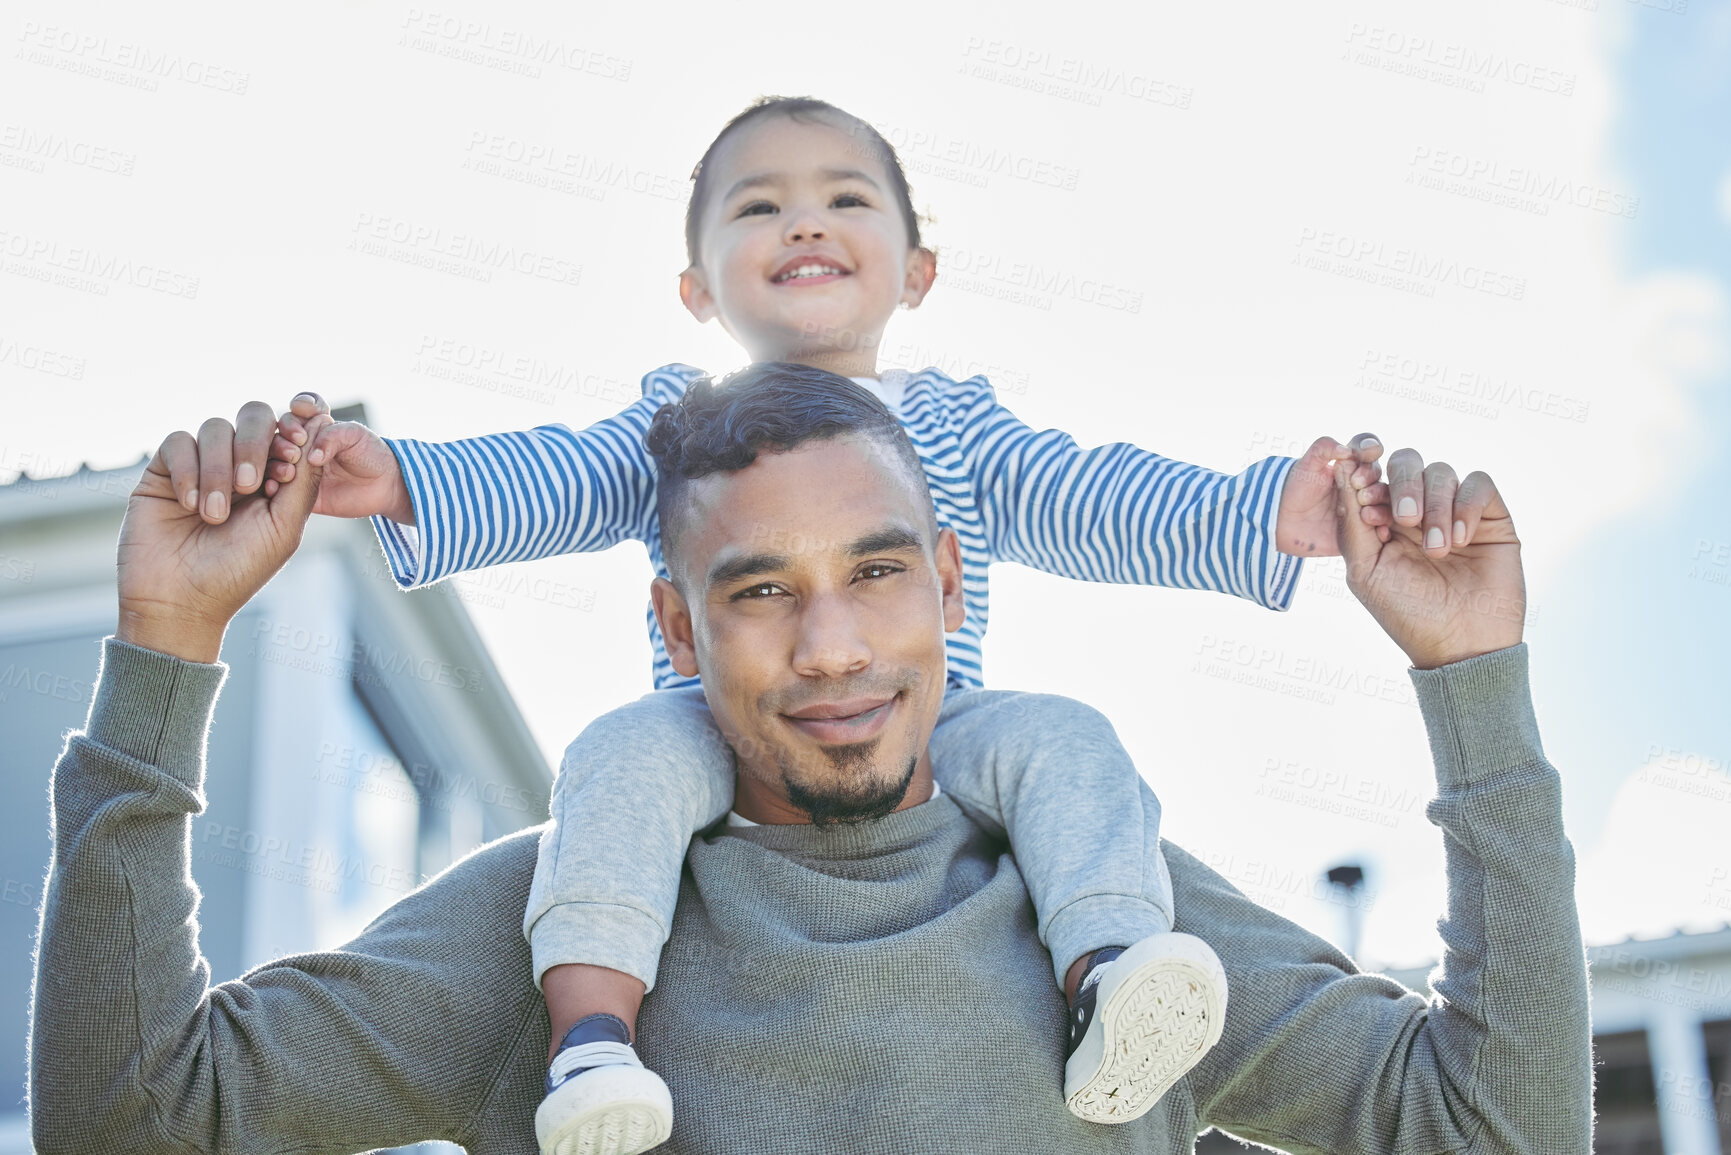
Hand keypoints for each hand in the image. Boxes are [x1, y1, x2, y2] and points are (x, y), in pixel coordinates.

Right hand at [118, 406, 331, 662]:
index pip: (288, 432)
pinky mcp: (163, 471)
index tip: (291, 457)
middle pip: (253, 416)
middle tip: (253, 485)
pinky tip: (189, 505)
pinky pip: (178, 442)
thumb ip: (303, 480)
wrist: (180, 602)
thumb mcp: (284, 528)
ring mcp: (201, 465)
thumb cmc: (239, 570)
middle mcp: (239, 465)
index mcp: (275, 477)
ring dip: (219, 469)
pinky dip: (188, 470)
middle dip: (257, 443)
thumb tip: (317, 430)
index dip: (292, 434)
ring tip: (215, 515)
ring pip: (215, 428)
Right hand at [268, 392, 413, 523]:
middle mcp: (301, 443)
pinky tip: (276, 485)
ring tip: (290, 467)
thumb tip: (311, 457)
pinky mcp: (296, 490)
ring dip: (275, 460)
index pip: (299, 407)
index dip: (299, 406)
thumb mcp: (355, 436)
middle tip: (298, 446)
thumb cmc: (371, 454)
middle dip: (285, 436)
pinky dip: (272, 485)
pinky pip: (276, 488)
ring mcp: (296, 466)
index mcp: (316, 424)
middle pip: (279, 432)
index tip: (305, 410)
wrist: (383, 486)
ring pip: (272, 459)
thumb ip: (332, 437)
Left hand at [1275, 435, 1391, 555]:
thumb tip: (1347, 449)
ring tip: (1365, 505)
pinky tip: (1378, 528)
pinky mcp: (1365, 528)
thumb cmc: (1295, 489)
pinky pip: (1381, 526)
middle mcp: (1362, 483)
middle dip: (1371, 476)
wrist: (1283, 522)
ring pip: (1385, 499)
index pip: (1369, 449)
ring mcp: (1365, 506)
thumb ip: (1324, 448)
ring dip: (1381, 500)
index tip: (1365, 453)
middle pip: (1379, 474)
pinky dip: (1383, 525)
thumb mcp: (1306, 463)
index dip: (1371, 448)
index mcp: (1350, 464)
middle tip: (1357, 484)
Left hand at [1335, 448, 1523, 668]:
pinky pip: (1479, 483)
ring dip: (1436, 507)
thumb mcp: (1365, 570)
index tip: (1366, 499)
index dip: (1368, 478)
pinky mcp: (1490, 517)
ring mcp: (1455, 511)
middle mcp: (1418, 510)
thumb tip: (1340, 471)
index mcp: (1383, 520)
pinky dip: (1466, 505)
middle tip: (1404, 519)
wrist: (1461, 645)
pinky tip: (1461, 540)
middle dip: (1402, 484)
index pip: (1373, 477)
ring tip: (1437, 550)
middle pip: (1407, 463)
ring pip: (1441, 472)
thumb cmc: (1408, 613)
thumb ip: (1351, 522)